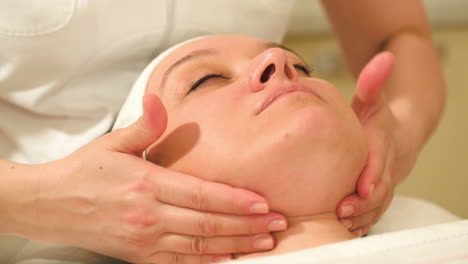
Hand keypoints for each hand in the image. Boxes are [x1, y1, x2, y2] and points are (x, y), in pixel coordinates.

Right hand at [27, 94, 285, 262]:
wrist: (50, 204)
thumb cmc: (84, 172)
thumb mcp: (112, 144)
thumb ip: (144, 126)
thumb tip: (159, 100)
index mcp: (146, 184)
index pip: (201, 194)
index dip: (235, 201)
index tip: (263, 203)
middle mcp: (149, 215)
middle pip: (208, 222)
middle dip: (248, 225)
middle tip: (278, 224)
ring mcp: (145, 239)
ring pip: (200, 245)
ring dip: (236, 244)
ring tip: (264, 242)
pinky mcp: (139, 255)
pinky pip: (180, 262)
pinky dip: (208, 261)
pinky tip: (229, 258)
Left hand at [337, 52, 398, 235]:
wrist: (397, 137)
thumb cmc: (377, 119)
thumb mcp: (373, 99)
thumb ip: (373, 82)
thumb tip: (384, 56)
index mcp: (381, 144)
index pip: (379, 162)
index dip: (372, 176)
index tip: (361, 187)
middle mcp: (385, 167)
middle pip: (379, 189)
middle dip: (363, 203)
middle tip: (342, 211)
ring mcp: (383, 184)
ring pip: (377, 205)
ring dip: (361, 217)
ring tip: (340, 224)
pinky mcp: (377, 195)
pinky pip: (373, 213)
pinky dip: (362, 223)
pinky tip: (345, 230)